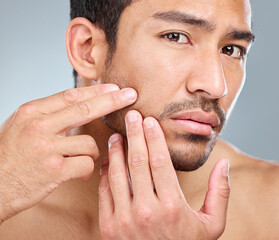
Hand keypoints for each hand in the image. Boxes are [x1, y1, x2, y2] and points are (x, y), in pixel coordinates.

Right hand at [0, 84, 136, 221]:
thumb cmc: (8, 157)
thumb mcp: (21, 127)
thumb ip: (48, 115)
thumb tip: (79, 104)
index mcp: (31, 112)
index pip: (71, 96)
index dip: (97, 91)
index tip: (114, 88)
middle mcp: (39, 126)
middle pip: (85, 109)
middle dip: (113, 101)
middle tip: (131, 95)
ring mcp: (46, 148)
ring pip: (89, 143)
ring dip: (93, 152)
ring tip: (82, 159)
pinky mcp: (54, 170)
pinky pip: (87, 164)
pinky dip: (88, 169)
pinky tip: (80, 173)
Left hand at [99, 110, 229, 239]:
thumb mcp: (212, 224)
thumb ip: (221, 193)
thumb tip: (223, 164)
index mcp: (172, 206)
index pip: (159, 161)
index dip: (153, 137)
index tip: (149, 120)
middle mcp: (146, 211)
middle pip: (138, 162)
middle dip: (134, 135)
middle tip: (131, 116)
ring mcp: (124, 220)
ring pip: (117, 174)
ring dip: (116, 151)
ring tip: (117, 135)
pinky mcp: (109, 227)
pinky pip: (104, 192)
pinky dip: (105, 173)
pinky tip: (108, 160)